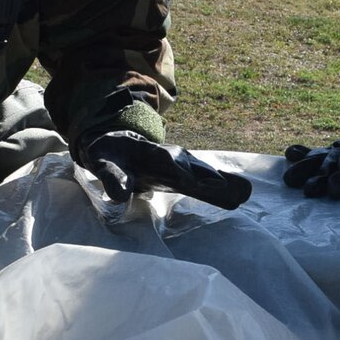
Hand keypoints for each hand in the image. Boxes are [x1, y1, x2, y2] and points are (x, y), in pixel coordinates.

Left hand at [79, 130, 251, 209]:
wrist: (112, 144)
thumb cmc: (107, 155)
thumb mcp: (102, 163)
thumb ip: (111, 177)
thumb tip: (120, 195)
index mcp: (148, 153)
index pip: (167, 162)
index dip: (181, 171)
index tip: (194, 183)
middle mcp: (167, 157)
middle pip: (191, 167)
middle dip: (208, 176)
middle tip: (229, 189)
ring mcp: (175, 165)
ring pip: (199, 172)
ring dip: (216, 181)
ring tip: (238, 191)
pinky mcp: (179, 174)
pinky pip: (199, 180)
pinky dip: (215, 185)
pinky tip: (232, 193)